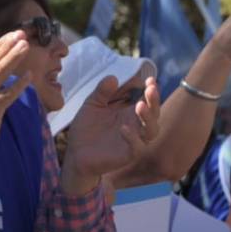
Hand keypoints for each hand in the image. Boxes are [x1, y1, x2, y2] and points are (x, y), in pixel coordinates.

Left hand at [61, 75, 160, 194]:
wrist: (76, 153)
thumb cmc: (86, 128)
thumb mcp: (92, 104)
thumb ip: (102, 92)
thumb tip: (112, 77)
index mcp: (129, 112)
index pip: (146, 99)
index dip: (150, 89)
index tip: (149, 79)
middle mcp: (135, 125)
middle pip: (154, 112)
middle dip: (154, 100)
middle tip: (150, 89)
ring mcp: (133, 140)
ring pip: (152, 130)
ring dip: (148, 117)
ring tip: (140, 106)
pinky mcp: (127, 154)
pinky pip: (137, 147)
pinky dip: (133, 138)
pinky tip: (123, 128)